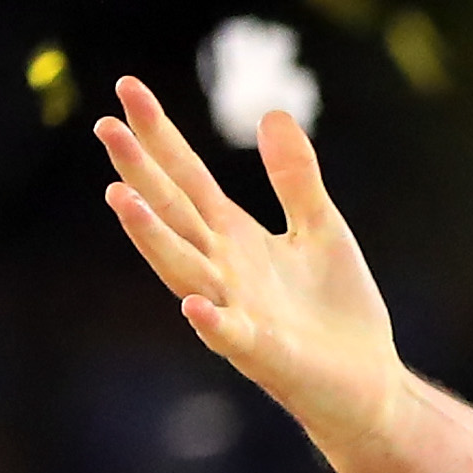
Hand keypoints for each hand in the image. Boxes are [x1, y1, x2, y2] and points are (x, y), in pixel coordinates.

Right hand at [96, 82, 472, 472]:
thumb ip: (294, 177)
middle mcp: (223, 271)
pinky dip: (212, 321)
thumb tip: (271, 112)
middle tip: (104, 125)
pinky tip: (194, 306)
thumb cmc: (336, 312)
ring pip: (184, 269)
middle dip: (139, 171)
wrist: (368, 385)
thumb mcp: (321, 227)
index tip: (127, 87)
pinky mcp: (265, 354)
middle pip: (172, 213)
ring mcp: (238, 312)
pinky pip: (232, 336)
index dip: (158, 134)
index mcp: (235, 238)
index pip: (186, 177)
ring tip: (119, 197)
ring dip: (151, 236)